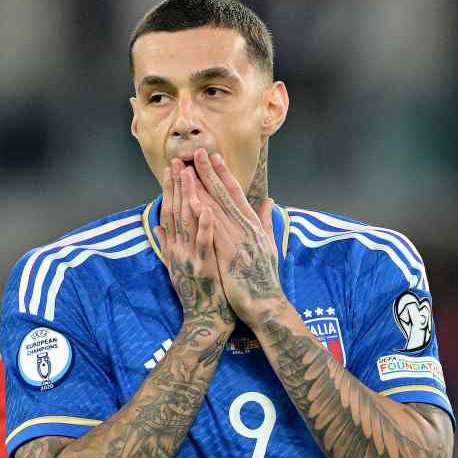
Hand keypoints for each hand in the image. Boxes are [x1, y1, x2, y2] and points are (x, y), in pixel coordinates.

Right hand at [156, 159, 235, 333]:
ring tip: (188, 175)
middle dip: (176, 185)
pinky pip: (203, 243)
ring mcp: (189, 258)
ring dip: (187, 197)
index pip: (171, 213)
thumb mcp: (176, 268)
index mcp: (175, 248)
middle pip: (175, 212)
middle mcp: (178, 250)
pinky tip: (206, 207)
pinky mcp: (203, 267)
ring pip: (187, 223)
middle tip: (176, 161)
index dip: (170, 190)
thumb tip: (157, 226)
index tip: (171, 169)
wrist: (204, 322)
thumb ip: (167, 246)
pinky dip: (204, 225)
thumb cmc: (196, 295)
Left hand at [191, 148, 285, 327]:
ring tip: (187, 170)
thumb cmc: (264, 279)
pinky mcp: (229, 255)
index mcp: (252, 225)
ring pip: (216, 208)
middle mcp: (246, 228)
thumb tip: (269, 202)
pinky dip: (204, 216)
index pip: (235, 193)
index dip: (223, 174)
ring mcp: (238, 240)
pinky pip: (213, 231)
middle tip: (195, 152)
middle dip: (209, 172)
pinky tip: (193, 201)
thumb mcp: (269, 246)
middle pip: (224, 195)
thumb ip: (266, 222)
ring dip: (201, 187)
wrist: (266, 305)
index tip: (212, 157)